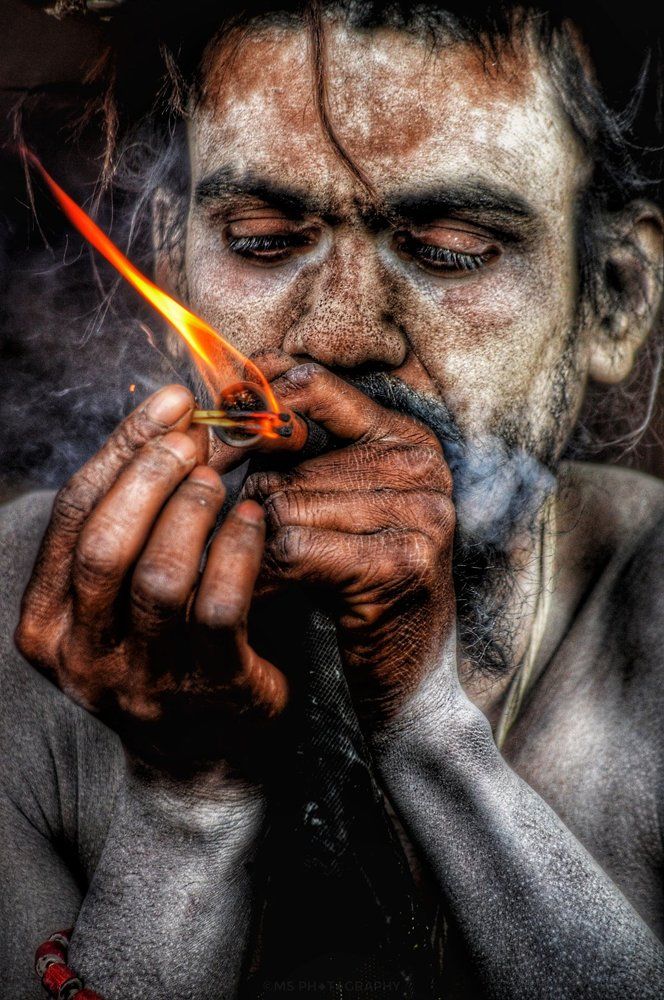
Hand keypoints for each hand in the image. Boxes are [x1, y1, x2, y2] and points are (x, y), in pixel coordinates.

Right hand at [15, 385, 287, 769]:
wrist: (199, 749)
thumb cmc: (161, 643)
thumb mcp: (122, 589)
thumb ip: (130, 521)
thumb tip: (172, 423)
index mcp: (48, 620)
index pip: (73, 516)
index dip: (121, 449)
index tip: (168, 403)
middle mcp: (82, 654)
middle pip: (105, 545)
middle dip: (153, 476)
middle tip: (196, 437)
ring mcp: (141, 681)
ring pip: (159, 579)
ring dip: (194, 513)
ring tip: (221, 479)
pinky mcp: (206, 692)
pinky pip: (219, 611)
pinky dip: (237, 555)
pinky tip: (254, 521)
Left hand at [243, 363, 455, 727]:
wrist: (412, 673)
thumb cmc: (358, 583)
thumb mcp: (334, 506)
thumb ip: (295, 458)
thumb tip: (218, 410)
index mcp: (403, 435)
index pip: (312, 384)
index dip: (251, 401)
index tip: (210, 421)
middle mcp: (419, 464)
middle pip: (284, 461)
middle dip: (246, 506)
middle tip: (235, 543)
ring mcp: (417, 511)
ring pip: (282, 504)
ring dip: (250, 548)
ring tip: (251, 575)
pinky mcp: (400, 561)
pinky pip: (292, 548)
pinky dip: (263, 575)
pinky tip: (262, 595)